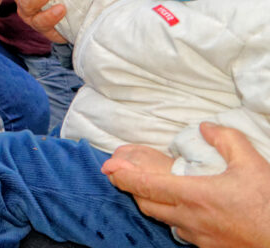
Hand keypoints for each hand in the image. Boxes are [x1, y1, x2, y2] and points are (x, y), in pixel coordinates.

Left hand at [103, 123, 269, 247]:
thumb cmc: (268, 204)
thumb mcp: (251, 164)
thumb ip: (226, 140)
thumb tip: (205, 127)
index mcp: (194, 196)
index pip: (147, 186)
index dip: (125, 177)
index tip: (109, 169)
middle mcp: (189, 218)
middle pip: (147, 204)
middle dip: (132, 190)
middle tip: (122, 177)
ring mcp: (197, 237)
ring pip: (162, 219)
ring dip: (151, 204)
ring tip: (147, 191)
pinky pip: (180, 232)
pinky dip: (172, 218)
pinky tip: (179, 210)